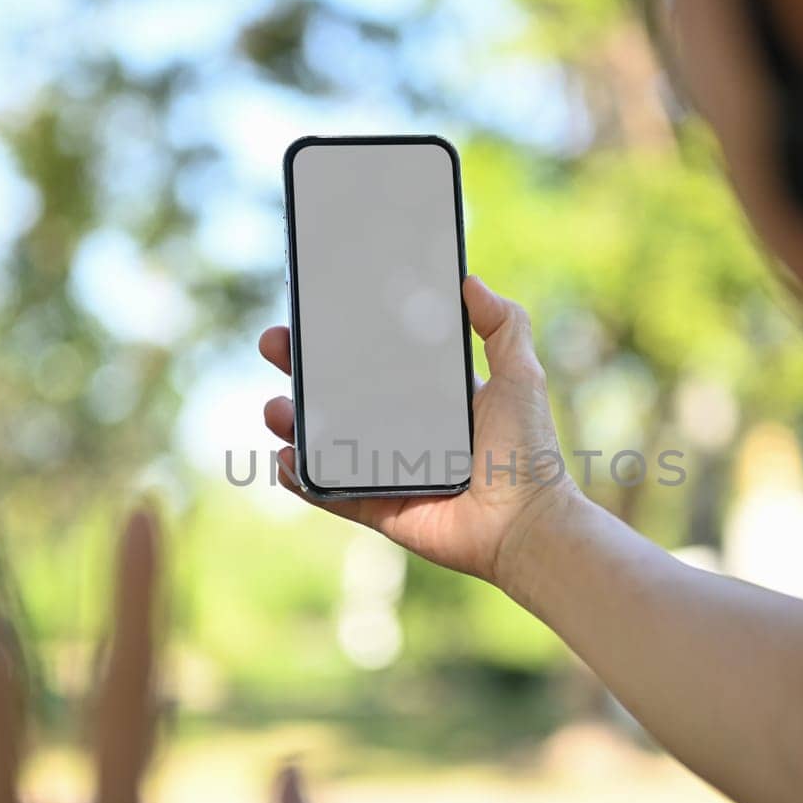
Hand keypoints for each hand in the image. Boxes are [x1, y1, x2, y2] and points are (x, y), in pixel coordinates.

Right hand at [260, 275, 578, 584]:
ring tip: (275, 408)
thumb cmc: (527, 452)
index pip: (376, 360)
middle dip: (300, 370)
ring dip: (290, 423)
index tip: (315, 311)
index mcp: (432, 398)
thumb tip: (470, 279)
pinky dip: (302, 479)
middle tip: (276, 345)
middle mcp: (403, 431)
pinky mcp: (377, 507)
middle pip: (337, 396)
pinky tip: (285, 458)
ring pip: (323, 443)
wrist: (525, 523)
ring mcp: (385, 470)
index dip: (343, 338)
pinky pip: (328, 492)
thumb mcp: (520, 376)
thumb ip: (503, 326)